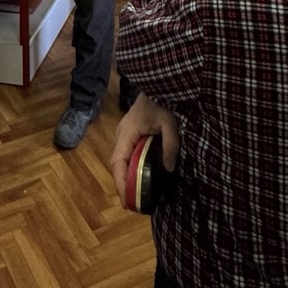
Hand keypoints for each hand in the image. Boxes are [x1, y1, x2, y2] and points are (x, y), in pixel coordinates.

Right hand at [109, 94, 179, 208]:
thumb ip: (170, 145)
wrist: (160, 83)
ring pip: (121, 160)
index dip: (120, 183)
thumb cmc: (162, 101)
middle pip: (117, 164)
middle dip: (122, 185)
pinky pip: (128, 155)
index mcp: (127, 132)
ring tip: (136, 195)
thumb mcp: (170, 122)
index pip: (117, 162)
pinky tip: (140, 177)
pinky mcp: (132, 134)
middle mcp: (122, 134)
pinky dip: (131, 168)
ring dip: (126, 177)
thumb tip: (168, 169)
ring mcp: (125, 134)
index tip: (125, 202)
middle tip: (133, 204)